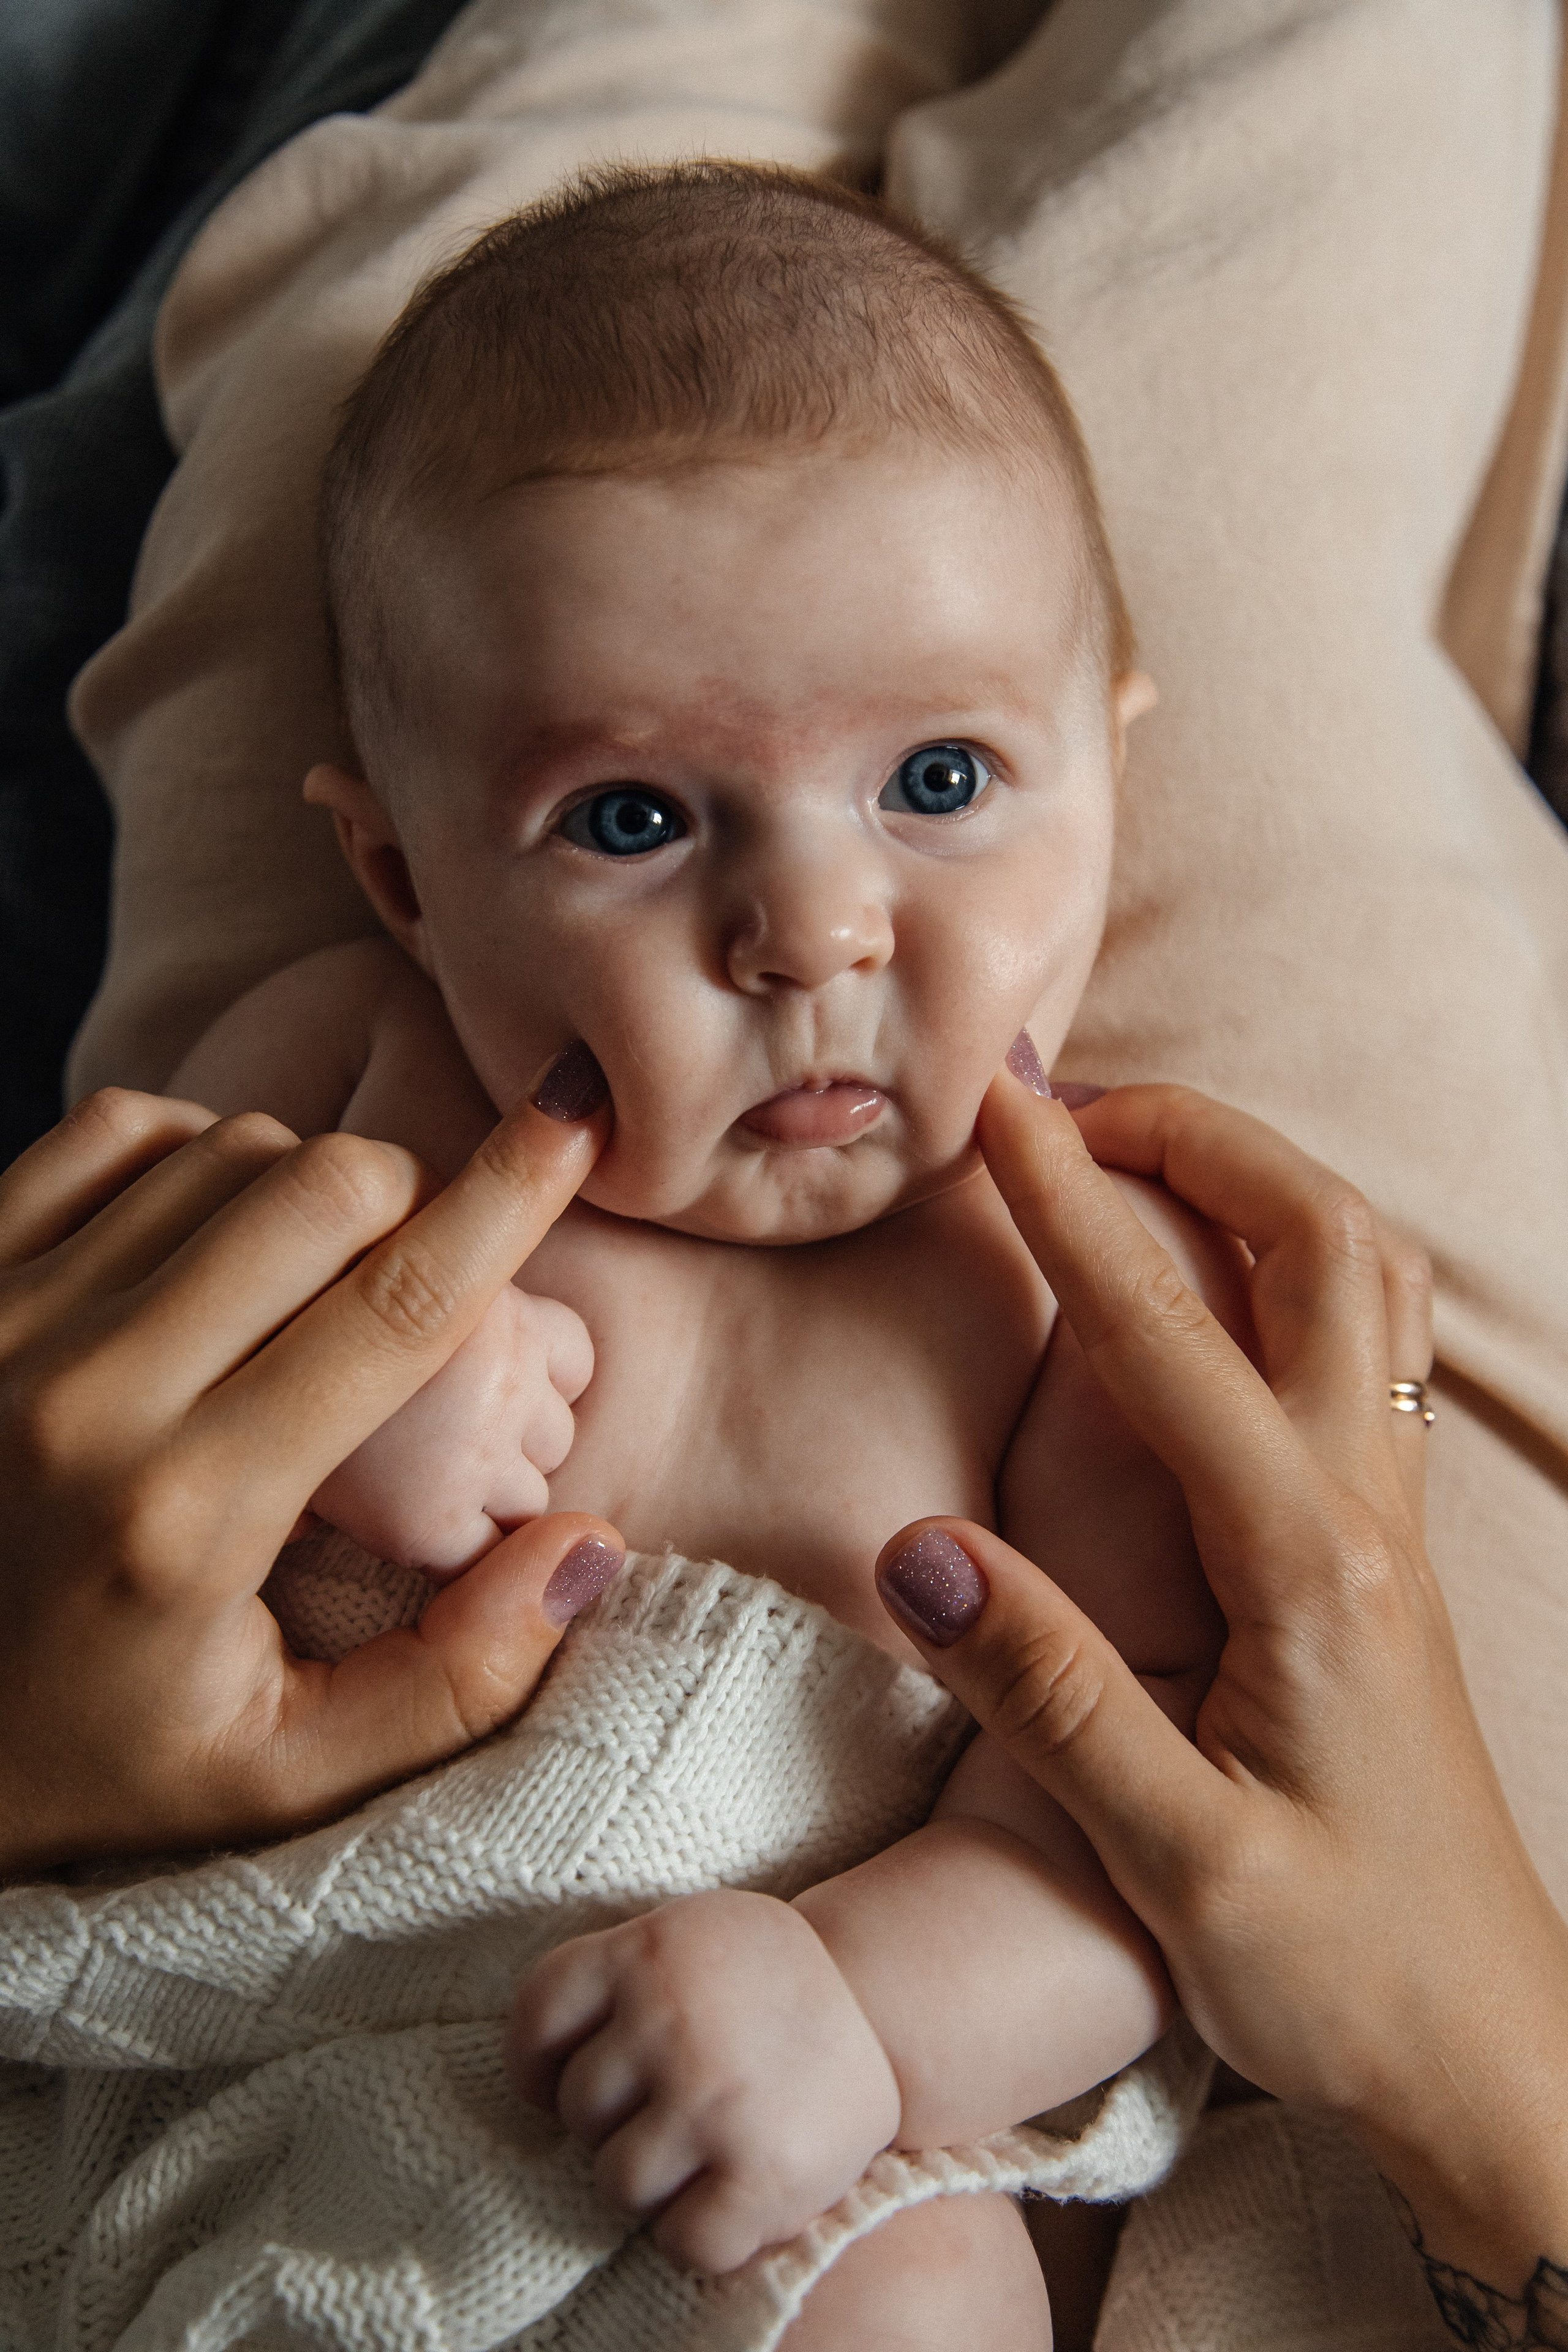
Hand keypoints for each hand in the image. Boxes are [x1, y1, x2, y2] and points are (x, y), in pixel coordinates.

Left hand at [0, 1075, 623, 1876]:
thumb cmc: (99, 1754)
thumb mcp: (286, 1772)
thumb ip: (458, 1677)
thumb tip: (592, 1544)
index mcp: (191, 1515)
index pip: (397, 1308)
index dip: (508, 1198)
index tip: (579, 1116)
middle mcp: (88, 1397)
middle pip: (320, 1188)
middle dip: (414, 1198)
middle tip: (424, 1270)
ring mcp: (3, 1321)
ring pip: (226, 1147)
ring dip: (309, 1184)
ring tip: (320, 1272)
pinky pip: (115, 1132)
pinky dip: (197, 1148)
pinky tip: (219, 1224)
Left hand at [505, 1888, 900, 2271]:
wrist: (884, 2002)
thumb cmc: (766, 1983)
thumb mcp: (689, 1937)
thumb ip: (616, 1979)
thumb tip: (535, 2081)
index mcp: (647, 1948)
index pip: (537, 2016)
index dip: (537, 2063)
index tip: (560, 2079)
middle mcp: (670, 2018)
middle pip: (578, 2108)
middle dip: (617, 2118)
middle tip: (678, 2100)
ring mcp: (712, 2098)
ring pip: (618, 2181)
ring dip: (656, 2177)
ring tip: (708, 2142)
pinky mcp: (759, 2174)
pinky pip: (682, 2241)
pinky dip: (700, 2232)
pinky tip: (734, 2189)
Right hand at [874, 1075, 1567, 2299]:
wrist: (1486, 2052)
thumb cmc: (1345, 1971)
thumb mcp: (1183, 1864)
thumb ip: (1051, 1697)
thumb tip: (919, 1548)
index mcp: (1305, 1565)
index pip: (1168, 1336)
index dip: (1072, 1203)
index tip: (993, 1102)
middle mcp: (1364, 1512)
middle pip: (1319, 1243)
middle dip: (1195, 1136)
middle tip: (1064, 1103)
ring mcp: (1386, 1524)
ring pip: (1360, 1281)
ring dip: (1254, 1181)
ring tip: (1131, 1155)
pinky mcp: (1379, 1554)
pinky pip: (1356, 1349)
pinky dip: (1281, 1260)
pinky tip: (1206, 1284)